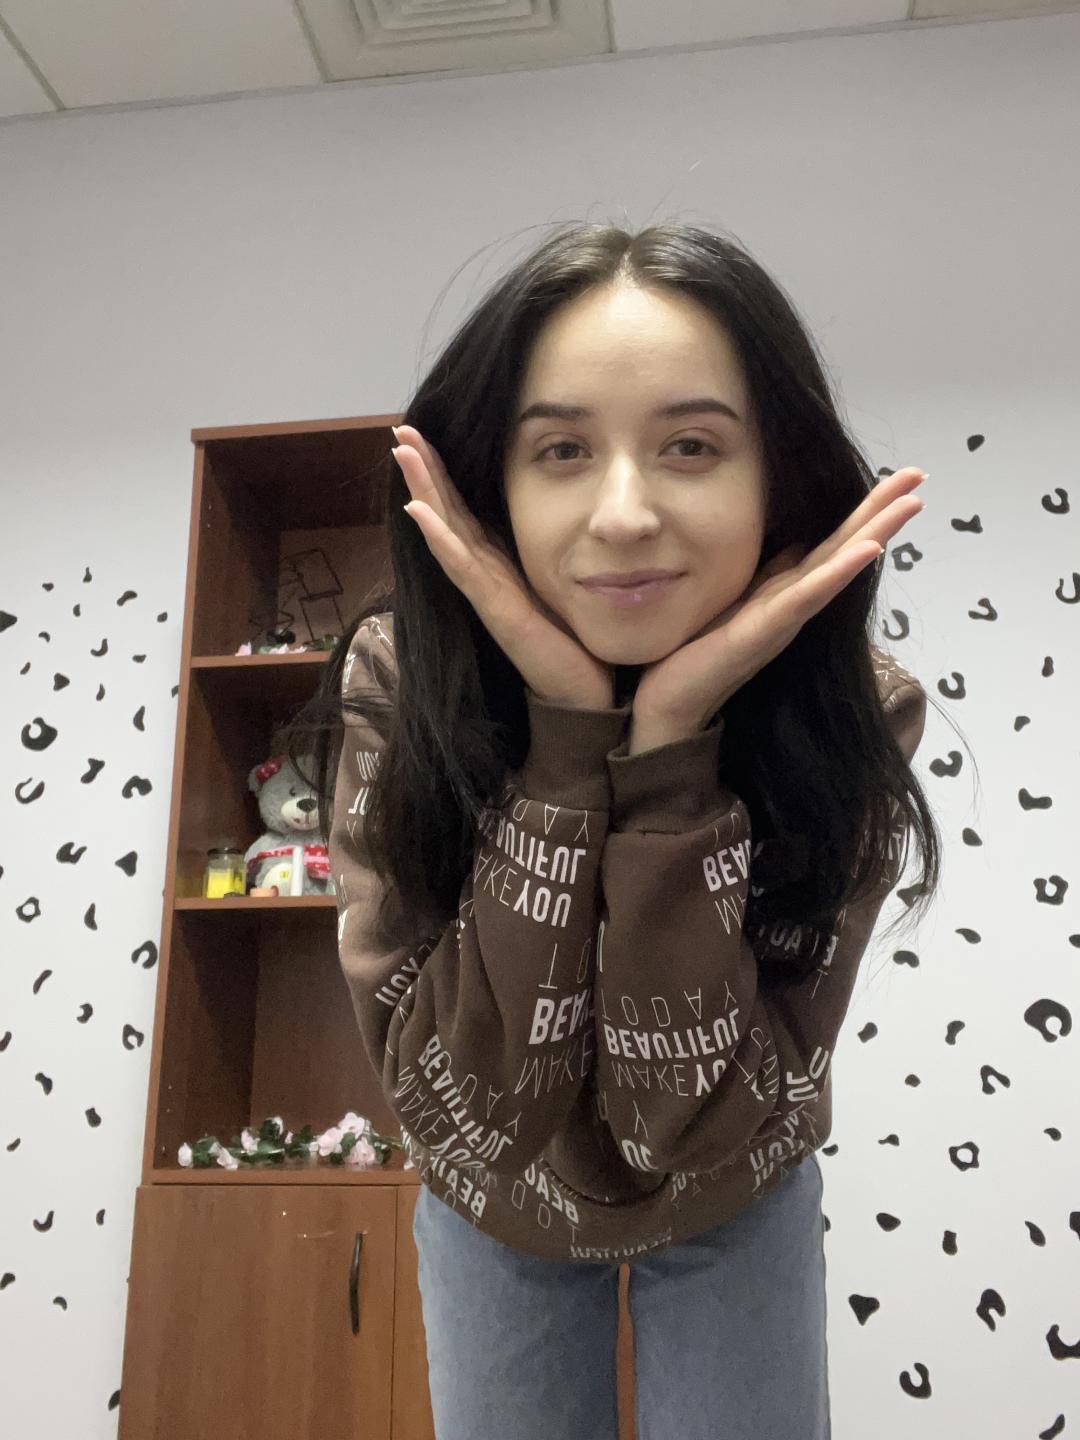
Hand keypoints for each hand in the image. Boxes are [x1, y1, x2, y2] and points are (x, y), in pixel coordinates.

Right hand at [392, 425, 615, 710]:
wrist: (588, 697)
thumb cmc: (579, 642)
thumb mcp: (567, 581)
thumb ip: (562, 551)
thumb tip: (578, 513)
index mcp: (503, 564)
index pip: (465, 510)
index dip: (443, 474)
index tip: (423, 434)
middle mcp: (488, 576)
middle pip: (446, 514)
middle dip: (423, 472)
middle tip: (401, 430)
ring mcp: (487, 594)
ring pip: (446, 533)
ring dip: (422, 492)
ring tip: (401, 454)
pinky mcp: (497, 613)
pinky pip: (463, 569)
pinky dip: (440, 539)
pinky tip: (418, 511)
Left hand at [632, 467, 928, 738]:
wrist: (669, 706)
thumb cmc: (695, 655)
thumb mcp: (735, 600)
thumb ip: (766, 576)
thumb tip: (792, 545)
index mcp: (784, 593)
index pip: (833, 544)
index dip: (864, 511)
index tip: (898, 479)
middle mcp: (793, 606)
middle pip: (847, 548)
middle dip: (883, 511)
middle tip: (918, 476)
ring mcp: (783, 620)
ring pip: (838, 568)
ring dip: (877, 533)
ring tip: (912, 504)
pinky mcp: (763, 633)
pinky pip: (806, 596)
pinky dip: (838, 572)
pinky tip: (868, 549)